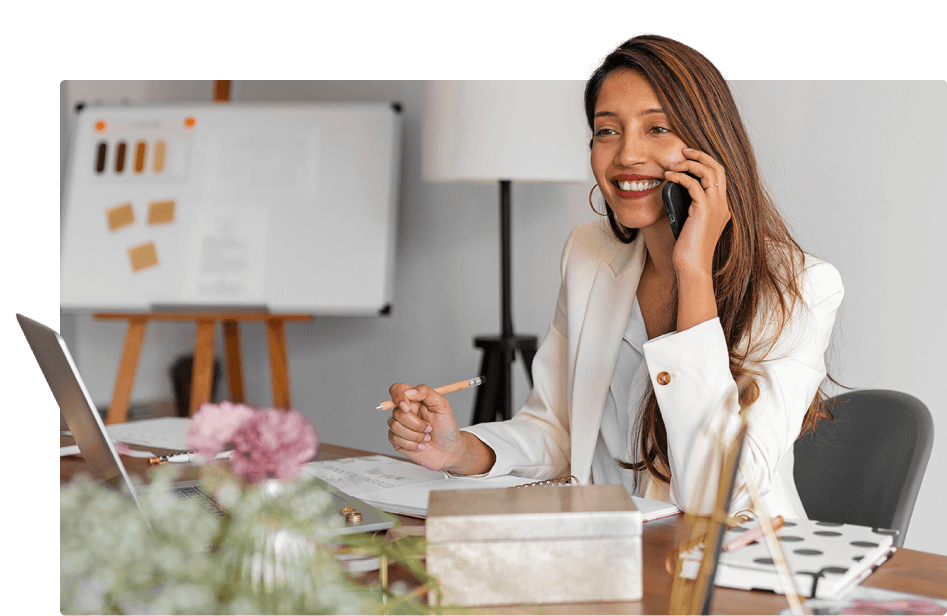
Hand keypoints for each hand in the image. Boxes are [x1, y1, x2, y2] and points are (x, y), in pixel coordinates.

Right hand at [386, 382, 464, 471]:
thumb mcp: (442, 405)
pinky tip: (420, 445)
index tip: (407, 408)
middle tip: (429, 428)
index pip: (397, 389)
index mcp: (414, 399)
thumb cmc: (446, 427)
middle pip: (396, 412)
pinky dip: (410, 444)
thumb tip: (409, 392)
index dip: (398, 397)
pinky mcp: (396, 440)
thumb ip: (426, 392)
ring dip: (414, 435)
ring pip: (394, 426)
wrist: (448, 450)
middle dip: (415, 423)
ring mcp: (399, 425)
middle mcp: (404, 411)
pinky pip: (394, 439)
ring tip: (426, 438)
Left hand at [664, 147, 731, 275]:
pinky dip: (680, 177)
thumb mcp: (691, 223)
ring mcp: (715, 207)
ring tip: (672, 166)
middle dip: (700, 155)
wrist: (693, 266)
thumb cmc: (689, 249)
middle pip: (717, 168)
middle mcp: (722, 204)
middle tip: (683, 151)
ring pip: (708, 172)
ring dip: (689, 164)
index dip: (705, 162)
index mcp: (722, 207)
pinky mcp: (704, 210)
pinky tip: (669, 177)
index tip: (689, 157)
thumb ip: (691, 207)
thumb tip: (676, 192)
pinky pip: (693, 184)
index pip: (719, 175)